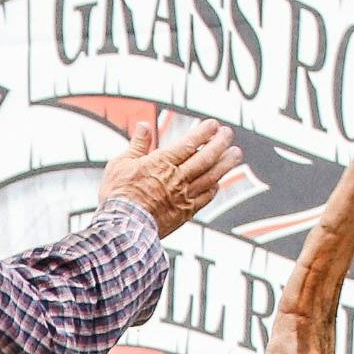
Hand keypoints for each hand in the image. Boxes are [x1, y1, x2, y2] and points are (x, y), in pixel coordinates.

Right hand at [103, 116, 239, 236]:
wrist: (122, 228)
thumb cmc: (118, 196)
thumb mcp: (120, 164)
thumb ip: (137, 145)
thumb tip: (143, 126)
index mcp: (161, 163)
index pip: (189, 143)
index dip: (204, 132)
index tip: (214, 124)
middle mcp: (177, 178)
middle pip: (206, 157)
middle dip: (220, 143)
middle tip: (229, 134)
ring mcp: (183, 196)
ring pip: (211, 176)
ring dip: (226, 164)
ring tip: (235, 154)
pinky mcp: (184, 213)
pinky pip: (205, 198)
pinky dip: (214, 188)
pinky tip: (218, 182)